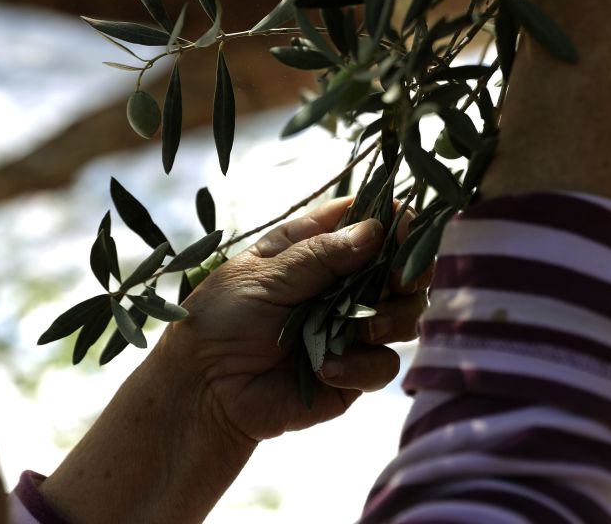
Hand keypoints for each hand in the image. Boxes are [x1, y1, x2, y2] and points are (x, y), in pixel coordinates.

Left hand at [160, 197, 429, 443]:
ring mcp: (351, 328)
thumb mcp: (265, 276)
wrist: (203, 390)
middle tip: (399, 281)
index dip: (392, 220)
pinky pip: (383, 365)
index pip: (366, 221)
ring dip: (392, 319)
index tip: (401, 226)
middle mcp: (341, 284)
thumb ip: (321, 255)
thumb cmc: (222, 320)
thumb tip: (376, 231)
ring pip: (405, 315)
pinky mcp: (353, 372)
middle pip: (400, 268)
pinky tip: (327, 369)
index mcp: (315, 247)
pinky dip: (361, 366)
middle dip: (407, 272)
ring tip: (363, 330)